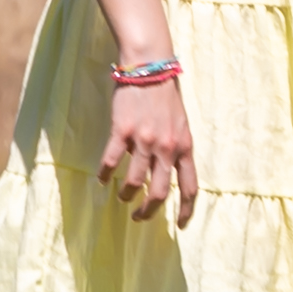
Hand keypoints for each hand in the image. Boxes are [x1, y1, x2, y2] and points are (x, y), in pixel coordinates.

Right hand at [103, 74, 199, 226]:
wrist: (149, 67)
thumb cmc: (166, 95)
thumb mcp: (181, 124)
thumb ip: (176, 148)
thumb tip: (169, 172)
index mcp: (184, 147)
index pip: (189, 187)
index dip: (186, 210)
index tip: (181, 225)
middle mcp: (166, 148)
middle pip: (159, 193)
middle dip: (148, 212)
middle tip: (139, 217)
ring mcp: (144, 140)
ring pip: (134, 182)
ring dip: (126, 195)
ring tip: (122, 197)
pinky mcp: (122, 131)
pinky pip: (111, 162)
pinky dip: (105, 175)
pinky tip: (102, 179)